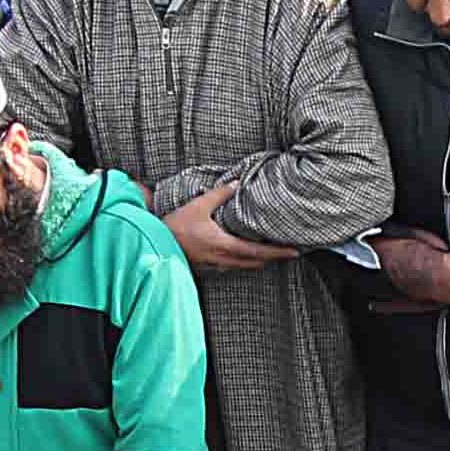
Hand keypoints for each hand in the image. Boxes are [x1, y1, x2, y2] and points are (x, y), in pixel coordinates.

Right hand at [164, 182, 299, 268]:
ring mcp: (216, 267)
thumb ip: (219, 195)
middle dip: (274, 258)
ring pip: (245, 267)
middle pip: (256, 263)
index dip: (278, 253)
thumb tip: (236, 183)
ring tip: (273, 253)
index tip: (294, 252)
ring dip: (260, 261)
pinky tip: (247, 255)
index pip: (259, 252)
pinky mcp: (209, 268)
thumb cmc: (175, 227)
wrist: (155, 245)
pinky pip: (233, 267)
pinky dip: (245, 262)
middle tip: (289, 252)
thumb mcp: (198, 206)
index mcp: (225, 246)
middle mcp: (224, 260)